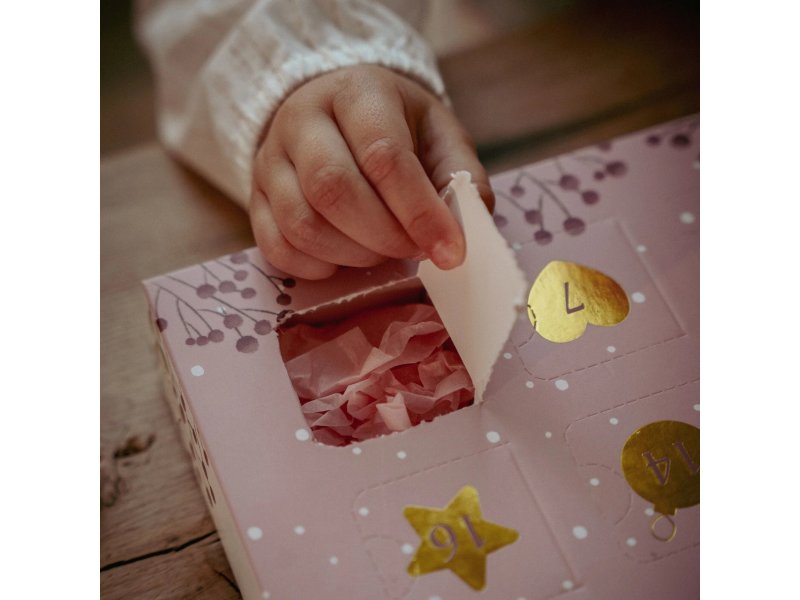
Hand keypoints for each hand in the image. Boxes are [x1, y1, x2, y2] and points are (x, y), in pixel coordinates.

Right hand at [250, 65, 493, 278]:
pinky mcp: (254, 197)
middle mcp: (301, 118)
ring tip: (382, 251)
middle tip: (412, 250)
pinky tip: (345, 258)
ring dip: (352, 254)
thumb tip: (465, 231)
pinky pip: (277, 247)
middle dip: (383, 236)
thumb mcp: (439, 135)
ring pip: (302, 223)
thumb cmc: (396, 127)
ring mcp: (269, 159)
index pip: (384, 156)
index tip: (449, 251)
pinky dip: (317, 266)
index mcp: (357, 92)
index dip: (419, 212)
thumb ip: (461, 177)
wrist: (336, 113)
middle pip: (333, 191)